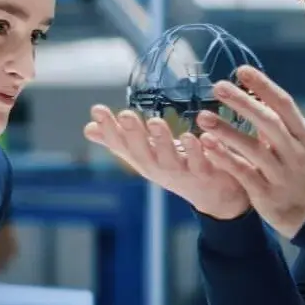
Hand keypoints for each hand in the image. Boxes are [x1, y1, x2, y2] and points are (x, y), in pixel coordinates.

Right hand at [83, 104, 250, 219]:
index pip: (121, 144)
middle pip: (143, 154)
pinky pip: (203, 163)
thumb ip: (120, 140)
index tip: (98, 110)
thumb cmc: (176, 168)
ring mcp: (183, 173)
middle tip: (125, 115)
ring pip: (171, 160)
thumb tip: (88, 127)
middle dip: (133, 135)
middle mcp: (159, 168)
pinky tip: (200, 137)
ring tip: (156, 123)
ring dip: (163, 142)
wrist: (215, 195)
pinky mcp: (207, 173)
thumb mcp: (146, 153)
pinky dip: (201, 151)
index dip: (109, 130)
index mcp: (144, 159)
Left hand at [196, 65, 304, 237]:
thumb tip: (255, 91)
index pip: (284, 104)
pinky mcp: (266, 193)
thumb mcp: (300, 144)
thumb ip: (280, 122)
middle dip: (243, 103)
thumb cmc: (302, 171)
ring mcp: (281, 174)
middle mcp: (294, 153)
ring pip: (253, 149)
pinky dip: (225, 159)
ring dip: (228, 131)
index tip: (242, 70)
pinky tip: (207, 146)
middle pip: (269, 123)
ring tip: (203, 116)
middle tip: (218, 86)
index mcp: (303, 135)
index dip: (264, 86)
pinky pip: (243, 173)